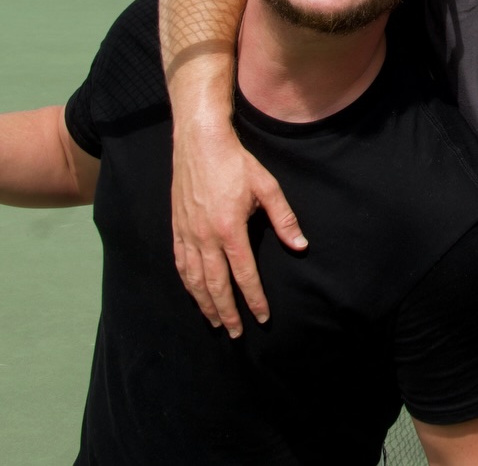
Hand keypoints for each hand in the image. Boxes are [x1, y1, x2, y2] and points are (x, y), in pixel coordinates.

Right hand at [171, 122, 305, 336]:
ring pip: (194, 279)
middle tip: (235, 333)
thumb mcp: (267, 187)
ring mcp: (188, 233)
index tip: (261, 316)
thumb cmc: (236, 163)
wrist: (200, 143)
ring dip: (205, 304)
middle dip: (227, 312)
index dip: (253, 298)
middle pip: (216, 284)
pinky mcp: (177, 227)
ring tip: (215, 322)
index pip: (244, 273)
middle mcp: (205, 236)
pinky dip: (188, 283)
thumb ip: (284, 219)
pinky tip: (194, 293)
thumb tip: (300, 246)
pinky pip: (180, 263)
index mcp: (230, 229)